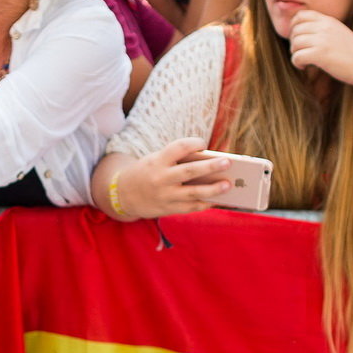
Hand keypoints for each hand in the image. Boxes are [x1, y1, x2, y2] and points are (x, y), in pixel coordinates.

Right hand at [113, 139, 236, 217]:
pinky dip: (205, 203)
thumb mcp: (156, 160)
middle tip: (228, 162)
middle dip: (211, 167)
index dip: (193, 143)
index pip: (178, 147)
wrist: (124, 195)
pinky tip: (217, 199)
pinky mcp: (168, 209)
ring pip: (193, 193)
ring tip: (228, 184)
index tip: (203, 143)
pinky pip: (191, 207)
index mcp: (158, 160)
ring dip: (213, 189)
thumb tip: (209, 164)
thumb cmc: (148, 172)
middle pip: (190, 171)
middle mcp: (161, 178)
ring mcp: (165, 196)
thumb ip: (177, 160)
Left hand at [287, 8, 352, 83]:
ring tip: (303, 60)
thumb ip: (325, 29)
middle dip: (293, 42)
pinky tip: (304, 67)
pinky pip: (297, 56)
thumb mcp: (340, 33)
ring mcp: (322, 40)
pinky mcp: (320, 55)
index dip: (294, 26)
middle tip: (300, 52)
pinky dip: (297, 63)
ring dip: (295, 53)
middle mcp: (325, 28)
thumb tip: (304, 31)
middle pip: (295, 30)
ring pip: (295, 43)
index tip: (297, 37)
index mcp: (329, 21)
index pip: (301, 15)